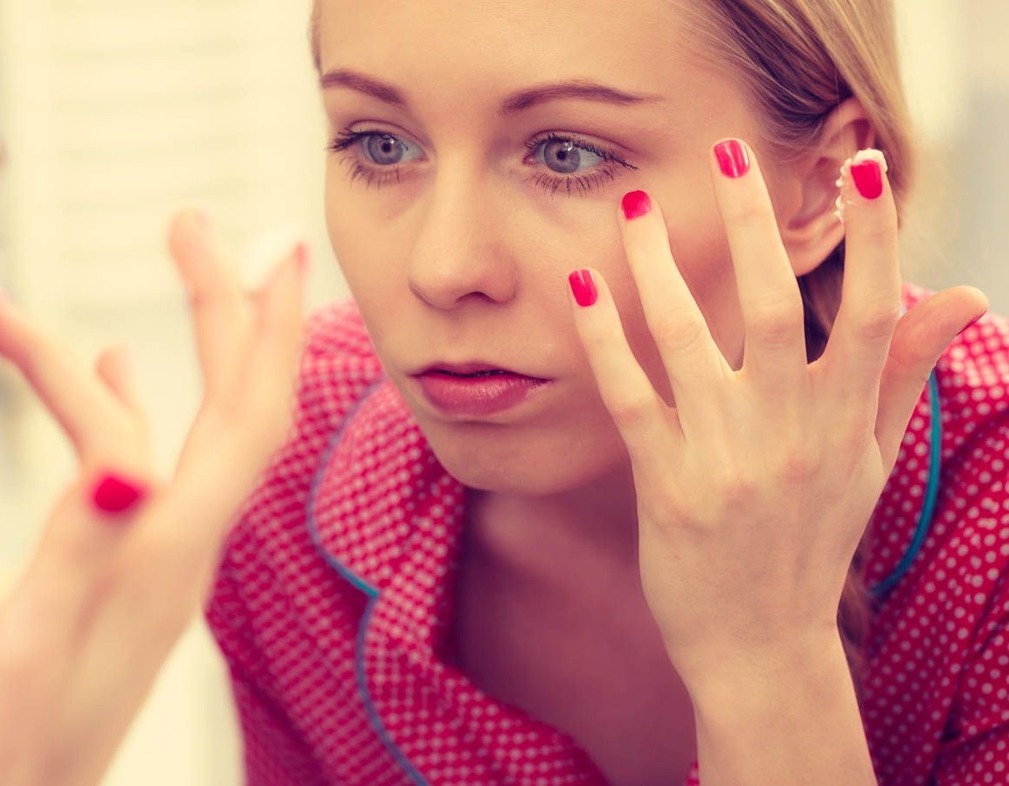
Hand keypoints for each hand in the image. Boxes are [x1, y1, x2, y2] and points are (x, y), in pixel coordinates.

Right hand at [0, 210, 305, 785]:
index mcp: (169, 555)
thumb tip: (118, 458)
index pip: (248, 418)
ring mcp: (151, 562)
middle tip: (197, 222)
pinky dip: (124, 404)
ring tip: (160, 267)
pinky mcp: (116, 577)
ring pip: (176, 428)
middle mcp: (178, 551)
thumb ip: (78, 551)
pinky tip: (111, 376)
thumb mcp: (27, 648)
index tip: (268, 240)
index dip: (264, 326)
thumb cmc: (2, 760)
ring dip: (168, 346)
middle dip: (225, 307)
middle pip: (230, 407)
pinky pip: (138, 468)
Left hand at [568, 140, 986, 685]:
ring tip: (636, 206)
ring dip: (658, 266)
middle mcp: (791, 432)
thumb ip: (902, 374)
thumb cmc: (814, 542)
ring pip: (690, 339)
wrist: (762, 647)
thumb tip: (962, 293)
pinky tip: (582, 286)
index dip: (875, 236)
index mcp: (847, 421)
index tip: (866, 165)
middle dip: (753, 223)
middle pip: (775, 306)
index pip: (873, 312)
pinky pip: (631, 395)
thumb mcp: (873, 462)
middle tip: (728, 150)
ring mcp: (726, 457)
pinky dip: (604, 338)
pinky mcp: (666, 483)